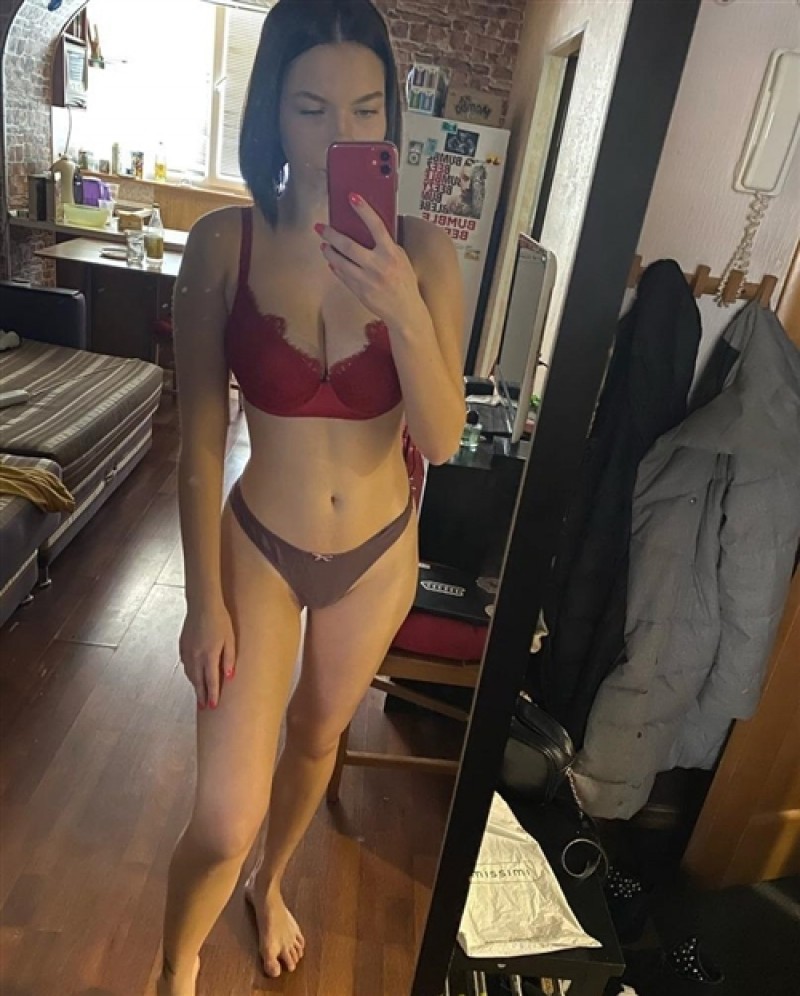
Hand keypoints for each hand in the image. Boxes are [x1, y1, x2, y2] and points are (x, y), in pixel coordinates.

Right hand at [178, 600, 235, 710]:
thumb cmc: (220, 620)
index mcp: (209, 656)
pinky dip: (190, 673)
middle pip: (198, 681)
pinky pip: (186, 664)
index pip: (211, 681)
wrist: (202, 605)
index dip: (212, 695)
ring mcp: (187, 652)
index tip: (213, 706)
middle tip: (204, 706)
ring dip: (195, 685)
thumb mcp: (230, 639)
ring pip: (190, 674)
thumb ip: (229, 659)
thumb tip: (229, 677)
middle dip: (201, 695)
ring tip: (199, 694)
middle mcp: (196, 657)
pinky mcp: (182, 646)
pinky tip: (193, 675)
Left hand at [315, 194, 425, 332]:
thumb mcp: (401, 258)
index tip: (353, 198)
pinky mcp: (358, 291)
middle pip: (348, 245)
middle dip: (331, 234)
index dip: (364, 210)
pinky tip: (332, 261)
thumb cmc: (405, 283)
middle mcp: (377, 266)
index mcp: (391, 254)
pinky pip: (342, 275)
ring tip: (324, 244)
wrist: (405, 311)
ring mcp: (366, 279)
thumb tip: (371, 231)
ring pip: (340, 262)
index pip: (376, 226)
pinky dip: (335, 267)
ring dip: (329, 251)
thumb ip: (387, 245)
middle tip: (320, 227)